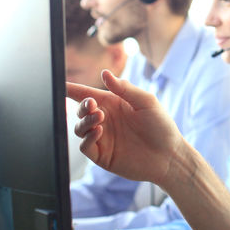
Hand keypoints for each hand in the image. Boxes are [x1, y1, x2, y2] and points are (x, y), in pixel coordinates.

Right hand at [67, 70, 184, 185]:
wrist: (169, 155)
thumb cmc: (161, 126)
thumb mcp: (146, 102)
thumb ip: (124, 88)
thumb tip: (104, 73)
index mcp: (114, 104)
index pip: (88, 95)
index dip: (72, 89)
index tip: (60, 84)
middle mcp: (105, 120)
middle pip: (81, 110)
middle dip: (82, 105)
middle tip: (92, 104)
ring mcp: (103, 138)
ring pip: (80, 127)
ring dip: (85, 121)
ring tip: (99, 117)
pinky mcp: (102, 155)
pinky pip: (85, 146)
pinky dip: (87, 138)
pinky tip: (99, 131)